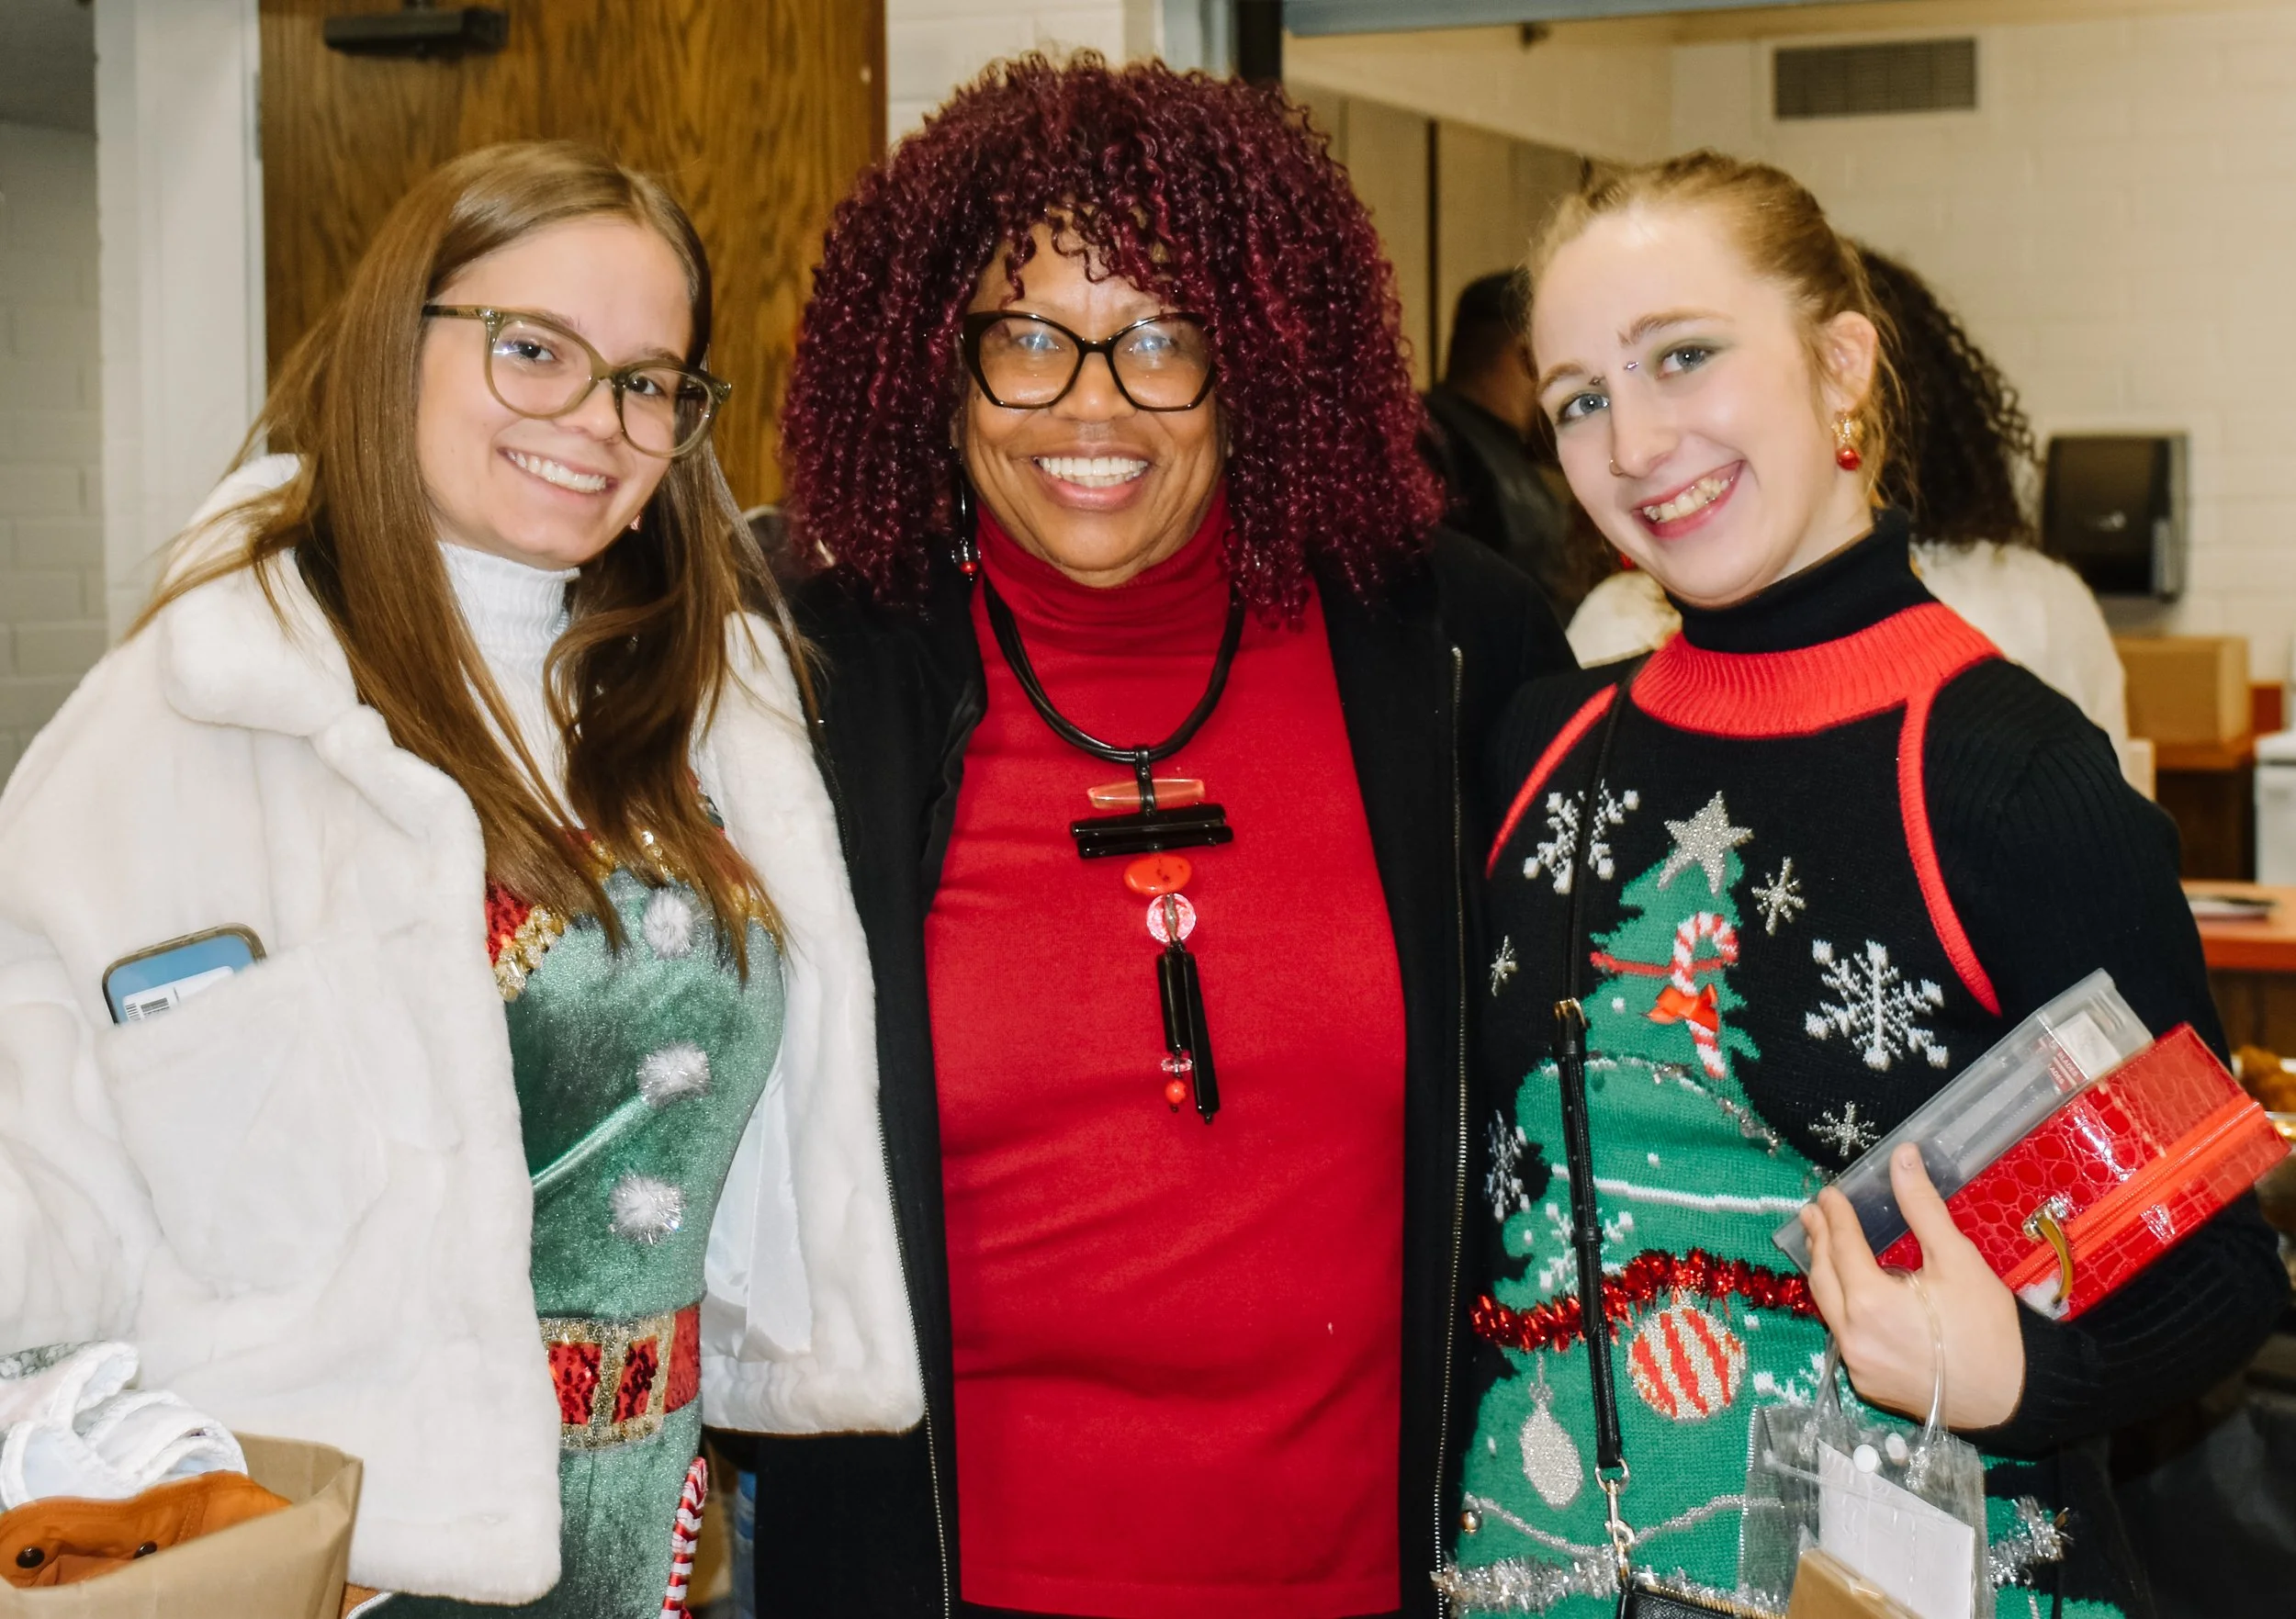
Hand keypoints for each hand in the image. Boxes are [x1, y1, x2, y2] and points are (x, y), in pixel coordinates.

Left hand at [1799, 1143, 2025, 1429]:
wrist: (2015, 1399)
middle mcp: (1853, 1336)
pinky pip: (1843, 1336)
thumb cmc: (1989, 1327)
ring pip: (1828, 1309)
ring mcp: (1857, 1364)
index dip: (1835, 1216)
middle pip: (1824, 1277)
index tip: (1828, 1194)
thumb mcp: (1958, 1260)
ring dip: (1825, 1273)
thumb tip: (1903, 1156)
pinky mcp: (1867, 1383)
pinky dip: (1841, 1308)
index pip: (1842, 1246)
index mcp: (1870, 1302)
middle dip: (1818, 1241)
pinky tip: (1849, 1293)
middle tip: (1812, 1213)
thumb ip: (1922, 1207)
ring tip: (1823, 1245)